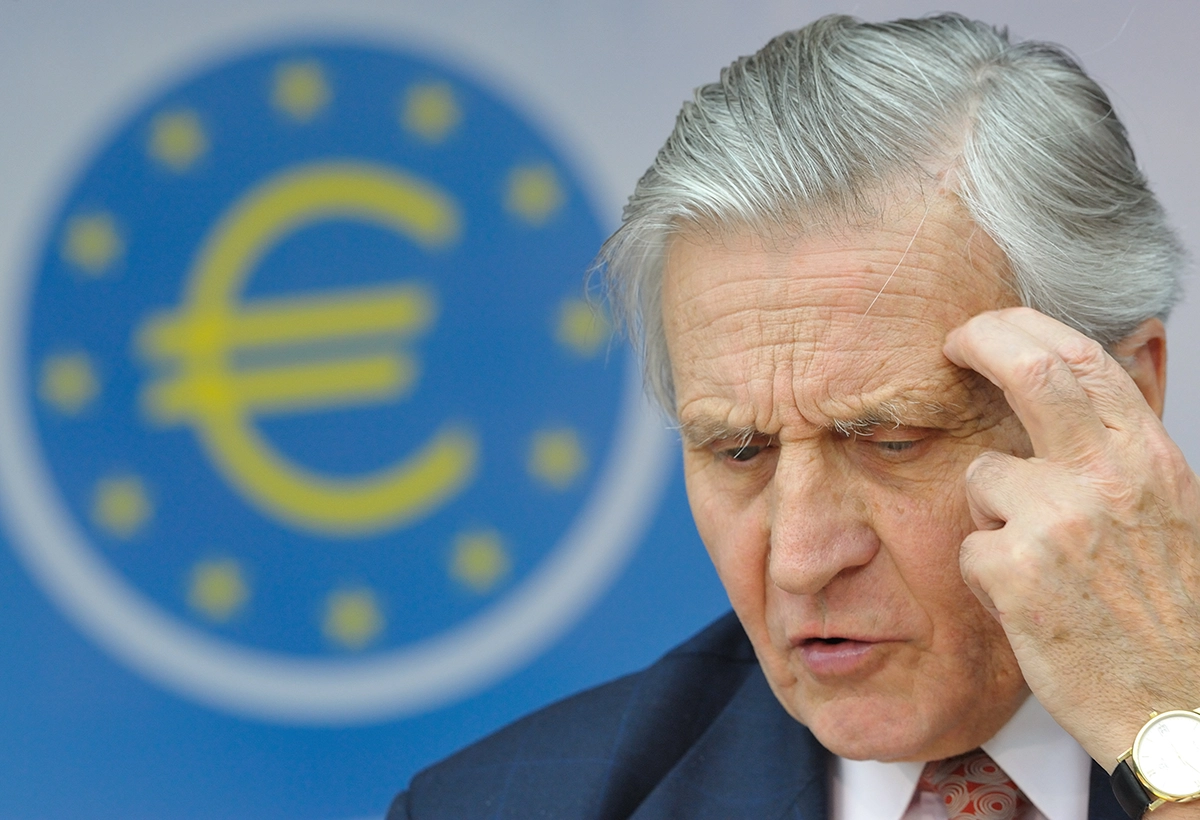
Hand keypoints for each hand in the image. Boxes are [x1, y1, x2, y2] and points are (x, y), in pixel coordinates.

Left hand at [943, 307, 1199, 769]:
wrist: (1180, 712)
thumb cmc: (1174, 614)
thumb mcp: (1174, 511)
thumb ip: (1131, 444)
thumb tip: (1122, 354)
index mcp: (1151, 461)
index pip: (1082, 360)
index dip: (1023, 328)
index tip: (987, 325)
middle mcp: (1107, 479)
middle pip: (1029, 370)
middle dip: (981, 341)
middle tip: (952, 344)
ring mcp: (1057, 523)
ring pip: (982, 476)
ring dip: (991, 514)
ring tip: (1036, 564)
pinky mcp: (1013, 573)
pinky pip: (969, 548)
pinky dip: (986, 575)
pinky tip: (1029, 607)